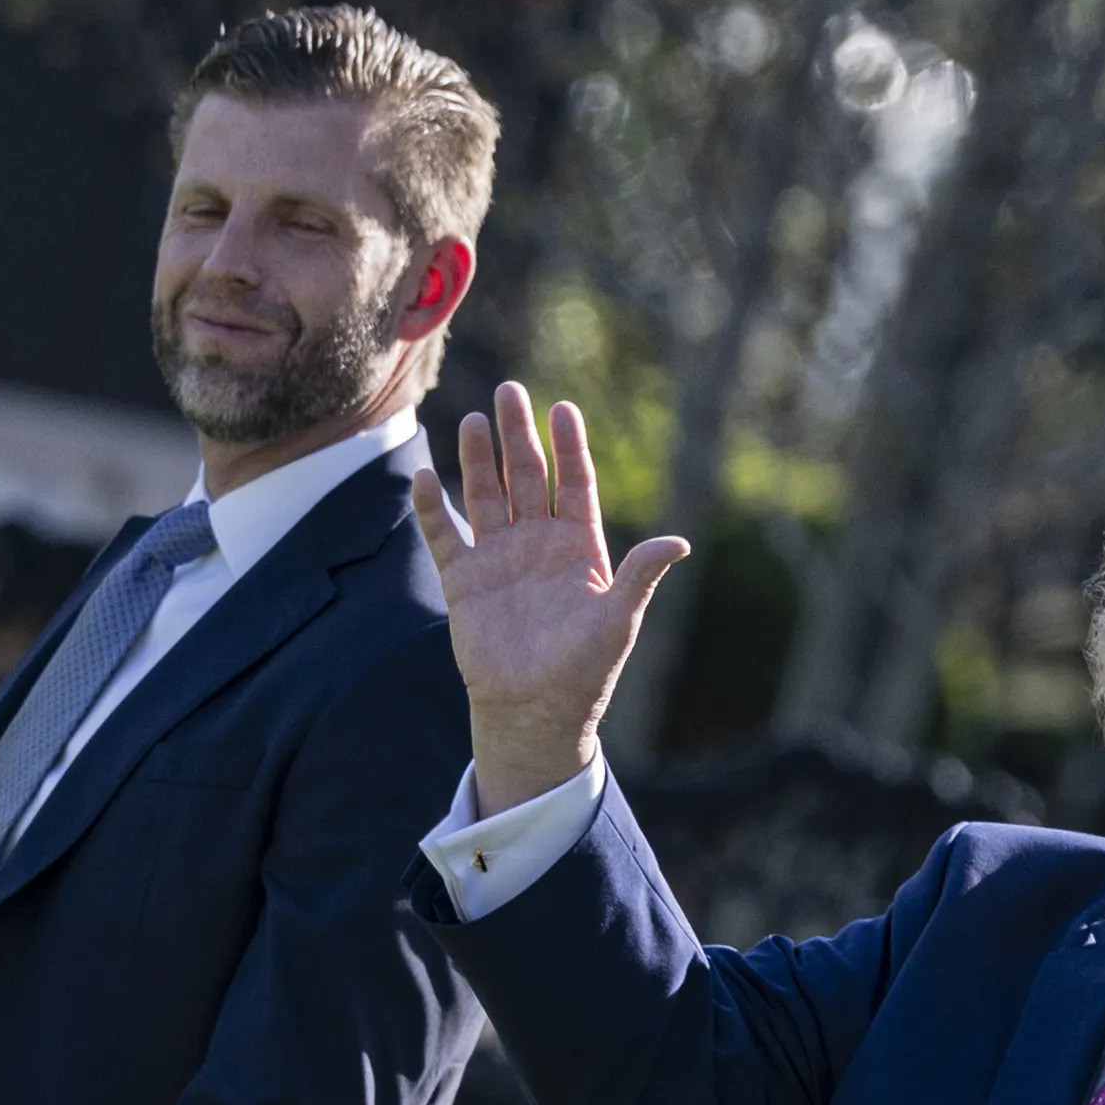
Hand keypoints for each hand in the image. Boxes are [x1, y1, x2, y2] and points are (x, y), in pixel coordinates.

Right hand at [411, 381, 687, 814]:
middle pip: (528, 477)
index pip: (574, 484)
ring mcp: (499, 559)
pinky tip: (426, 478)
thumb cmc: (584, 671)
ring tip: (474, 420)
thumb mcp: (619, 621)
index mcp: (579, 548)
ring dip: (478, 460)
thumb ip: (640, 576)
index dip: (569, 447)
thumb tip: (678, 542)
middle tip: (511, 393)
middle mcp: (538, 544)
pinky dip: (432, 509)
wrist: (536, 712)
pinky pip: (444, 536)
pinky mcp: (464, 582)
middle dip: (519, 436)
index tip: (563, 409)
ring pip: (485, 496)